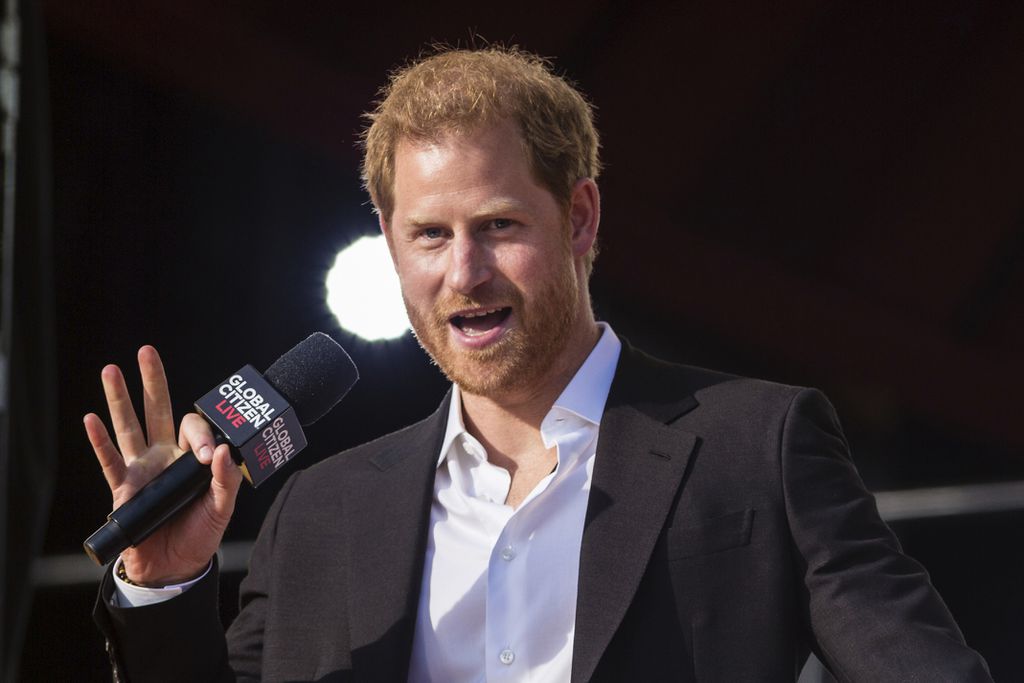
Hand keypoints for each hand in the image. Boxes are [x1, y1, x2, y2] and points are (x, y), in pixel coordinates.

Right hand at [84, 345, 242, 585]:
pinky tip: (91, 419)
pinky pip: (109, 461)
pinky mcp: (123, 489)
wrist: (175, 567)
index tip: (209, 456)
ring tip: (110, 370)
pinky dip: (99, 441)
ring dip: (118, 399)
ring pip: (128, 428)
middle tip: (146, 351)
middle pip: (156, 411)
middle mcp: (164, 457)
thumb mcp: (222, 509)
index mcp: (190, 458)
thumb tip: (224, 452)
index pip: (194, 428)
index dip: (202, 435)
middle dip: (152, 382)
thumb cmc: (200, 535)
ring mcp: (141, 470)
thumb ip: (227, 481)